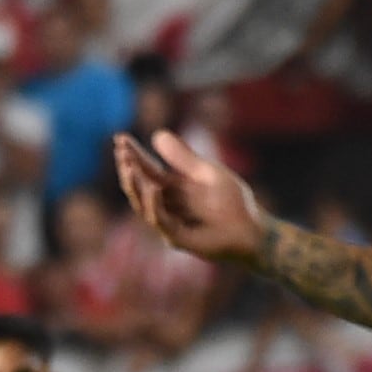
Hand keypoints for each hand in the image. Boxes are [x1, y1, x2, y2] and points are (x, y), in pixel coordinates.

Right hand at [113, 129, 263, 264]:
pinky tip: (153, 188)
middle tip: (120, 151)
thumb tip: (157, 134)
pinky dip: (154, 205)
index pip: (146, 168)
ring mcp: (168, 222)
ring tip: (128, 166)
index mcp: (172, 187)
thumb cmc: (232, 202)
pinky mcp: (176, 238)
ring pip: (142, 204)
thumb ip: (184, 157)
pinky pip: (160, 220)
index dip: (133, 154)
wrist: (251, 229)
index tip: (120, 137)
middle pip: (139, 185)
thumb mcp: (208, 172)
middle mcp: (165, 204)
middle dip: (128, 168)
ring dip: (134, 185)